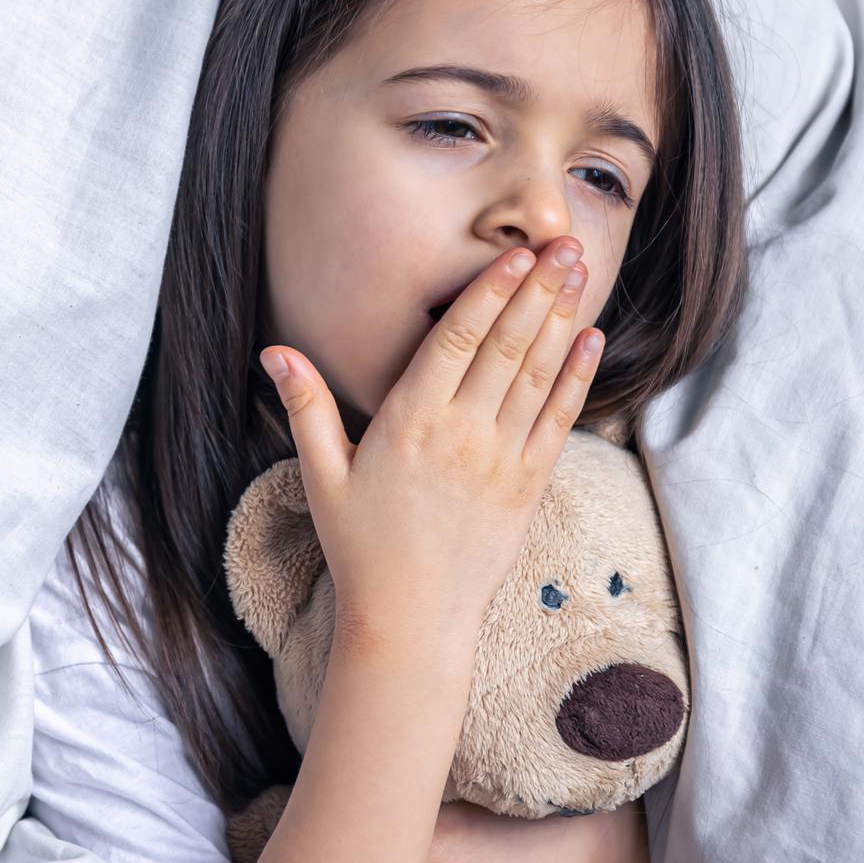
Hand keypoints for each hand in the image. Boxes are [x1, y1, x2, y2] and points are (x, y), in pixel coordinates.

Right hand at [257, 235, 602, 647]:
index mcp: (408, 423)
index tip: (515, 254)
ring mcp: (499, 460)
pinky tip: (589, 339)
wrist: (410, 620)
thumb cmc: (360, 547)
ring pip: (536, 374)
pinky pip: (558, 420)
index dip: (489, 293)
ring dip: (561, 318)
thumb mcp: (321, 477)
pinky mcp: (527, 487)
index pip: (455, 340)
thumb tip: (274, 353)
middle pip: (506, 346)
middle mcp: (459, 435)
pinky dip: (576, 376)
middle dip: (538, 289)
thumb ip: (306, 408)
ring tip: (579, 271)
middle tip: (565, 242)